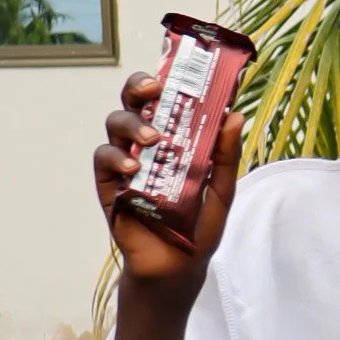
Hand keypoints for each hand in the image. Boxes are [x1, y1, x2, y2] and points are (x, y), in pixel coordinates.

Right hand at [94, 69, 241, 295]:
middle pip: (132, 101)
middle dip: (138, 87)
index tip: (173, 71)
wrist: (178, 267)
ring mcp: (125, 163)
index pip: (163, 99)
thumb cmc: (199, 227)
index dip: (163, 79)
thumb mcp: (222, 190)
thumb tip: (235, 115)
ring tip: (152, 139)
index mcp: (173, 138)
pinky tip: (133, 166)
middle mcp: (146, 144)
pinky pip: (104, 159)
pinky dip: (116, 156)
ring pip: (116, 124)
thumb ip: (226, 155)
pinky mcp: (110, 186)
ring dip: (132, 124)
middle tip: (153, 89)